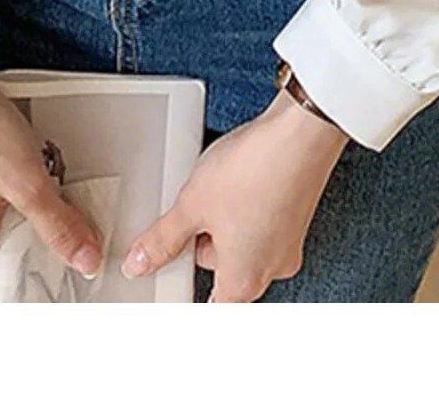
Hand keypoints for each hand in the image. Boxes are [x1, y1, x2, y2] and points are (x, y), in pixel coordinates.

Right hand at [0, 0, 100, 303]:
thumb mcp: (27, 185)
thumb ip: (58, 226)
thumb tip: (85, 262)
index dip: (2, 306)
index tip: (35, 308)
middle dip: (24, 262)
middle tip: (63, 264)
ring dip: (25, 219)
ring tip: (63, 216)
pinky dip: (20, 187)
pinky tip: (44, 170)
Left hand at [121, 88, 348, 301]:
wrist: (298, 132)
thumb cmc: (254, 170)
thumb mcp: (192, 205)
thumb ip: (163, 239)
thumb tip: (141, 261)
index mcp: (245, 280)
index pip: (211, 305)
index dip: (189, 287)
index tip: (176, 271)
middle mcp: (272, 268)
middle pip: (225, 271)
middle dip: (203, 243)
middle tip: (189, 213)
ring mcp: (289, 241)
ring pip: (244, 243)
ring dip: (225, 222)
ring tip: (214, 187)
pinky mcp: (298, 213)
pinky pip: (263, 222)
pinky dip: (246, 206)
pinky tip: (237, 178)